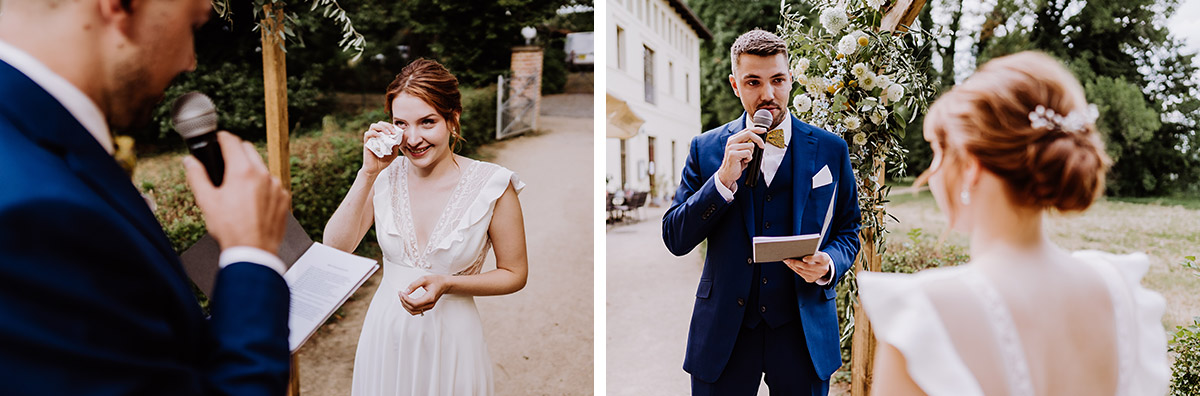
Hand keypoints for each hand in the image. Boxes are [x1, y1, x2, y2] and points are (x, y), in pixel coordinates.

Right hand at [184, 132, 289, 252]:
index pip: (232, 141)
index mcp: (242, 171)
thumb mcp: (207, 201)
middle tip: (225, 162)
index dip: (222, 138)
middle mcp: (263, 174)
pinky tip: (253, 200)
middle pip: (249, 150)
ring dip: (250, 170)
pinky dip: (263, 186)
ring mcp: (276, 186)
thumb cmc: (230, 229)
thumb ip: (197, 176)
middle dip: (236, 151)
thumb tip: (190, 162)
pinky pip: (272, 184)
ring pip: (262, 167)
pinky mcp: (284, 197)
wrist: (253, 251)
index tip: (218, 139)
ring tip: (238, 187)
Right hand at [362, 121, 400, 176]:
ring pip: (373, 126)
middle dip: (387, 125)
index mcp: (382, 136)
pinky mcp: (366, 143)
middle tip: (393, 131)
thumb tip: (399, 138)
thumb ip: (396, 146)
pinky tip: (380, 137)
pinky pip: (368, 134)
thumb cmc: (383, 161)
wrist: (375, 169)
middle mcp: (375, 136)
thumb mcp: (394, 153)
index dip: (391, 126)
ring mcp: (370, 139)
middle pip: (379, 123)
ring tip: (388, 133)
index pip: (385, 125)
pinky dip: (374, 133)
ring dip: (382, 127)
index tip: (397, 131)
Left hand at [399, 275, 450, 315]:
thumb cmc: (437, 281)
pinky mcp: (427, 307)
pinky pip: (416, 311)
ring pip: (413, 311)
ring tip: (402, 297)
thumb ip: (414, 285)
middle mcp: (430, 304)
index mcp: (430, 298)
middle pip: (413, 308)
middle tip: (400, 294)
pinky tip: (406, 301)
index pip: (415, 303)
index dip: (406, 299)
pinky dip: (409, 307)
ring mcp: (429, 307)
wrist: (445, 284)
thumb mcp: (424, 279)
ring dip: (406, 305)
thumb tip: (406, 291)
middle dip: (404, 301)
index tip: (401, 293)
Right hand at [715, 128, 765, 188]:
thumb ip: (747, 144)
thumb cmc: (736, 163)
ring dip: (751, 154)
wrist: (728, 174)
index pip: (746, 130)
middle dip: (759, 140)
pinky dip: (749, 158)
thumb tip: (759, 141)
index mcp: (733, 139)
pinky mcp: (733, 154)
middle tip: (763, 146)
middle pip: (749, 134)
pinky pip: (748, 153)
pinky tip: (744, 161)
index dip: (756, 129)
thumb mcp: (742, 151)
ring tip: (745, 158)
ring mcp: (731, 147)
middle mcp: (731, 141)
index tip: (764, 131)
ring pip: (751, 145)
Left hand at [784, 251, 832, 282]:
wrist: (824, 266)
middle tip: (788, 259)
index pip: (818, 258)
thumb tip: (797, 251)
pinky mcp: (811, 279)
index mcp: (824, 260)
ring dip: (793, 266)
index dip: (810, 259)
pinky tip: (790, 265)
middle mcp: (822, 269)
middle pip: (807, 267)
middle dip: (796, 263)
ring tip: (787, 261)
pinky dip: (794, 269)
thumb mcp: (817, 252)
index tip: (803, 258)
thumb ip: (810, 252)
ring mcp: (817, 275)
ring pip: (802, 271)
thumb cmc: (817, 256)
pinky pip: (801, 274)